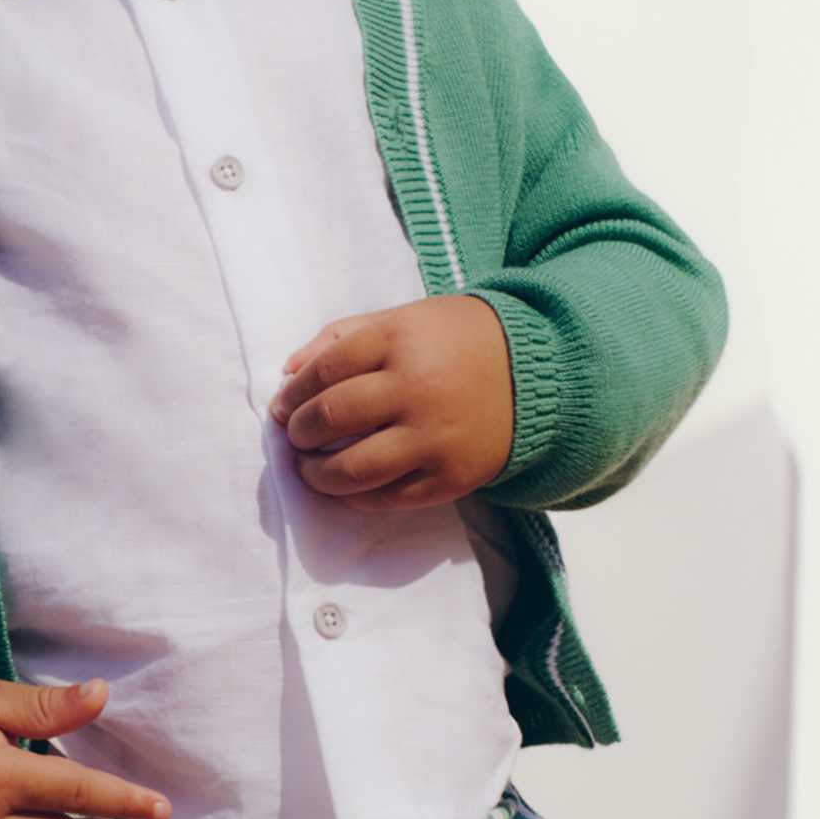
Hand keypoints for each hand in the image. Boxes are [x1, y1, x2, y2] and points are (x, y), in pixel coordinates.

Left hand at [265, 294, 514, 510]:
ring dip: (316, 475)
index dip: (293, 393)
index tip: (283, 406)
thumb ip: (342, 337)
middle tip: (296, 436)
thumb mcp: (403, 320)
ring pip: (353, 469)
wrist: (536, 373)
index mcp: (399, 340)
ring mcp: (434, 436)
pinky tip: (348, 487)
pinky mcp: (451, 476)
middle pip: (331, 417)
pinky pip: (388, 498)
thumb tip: (288, 372)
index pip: (324, 370)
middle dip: (299, 432)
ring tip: (311, 469)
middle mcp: (415, 388)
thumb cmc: (456, 341)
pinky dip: (357, 498)